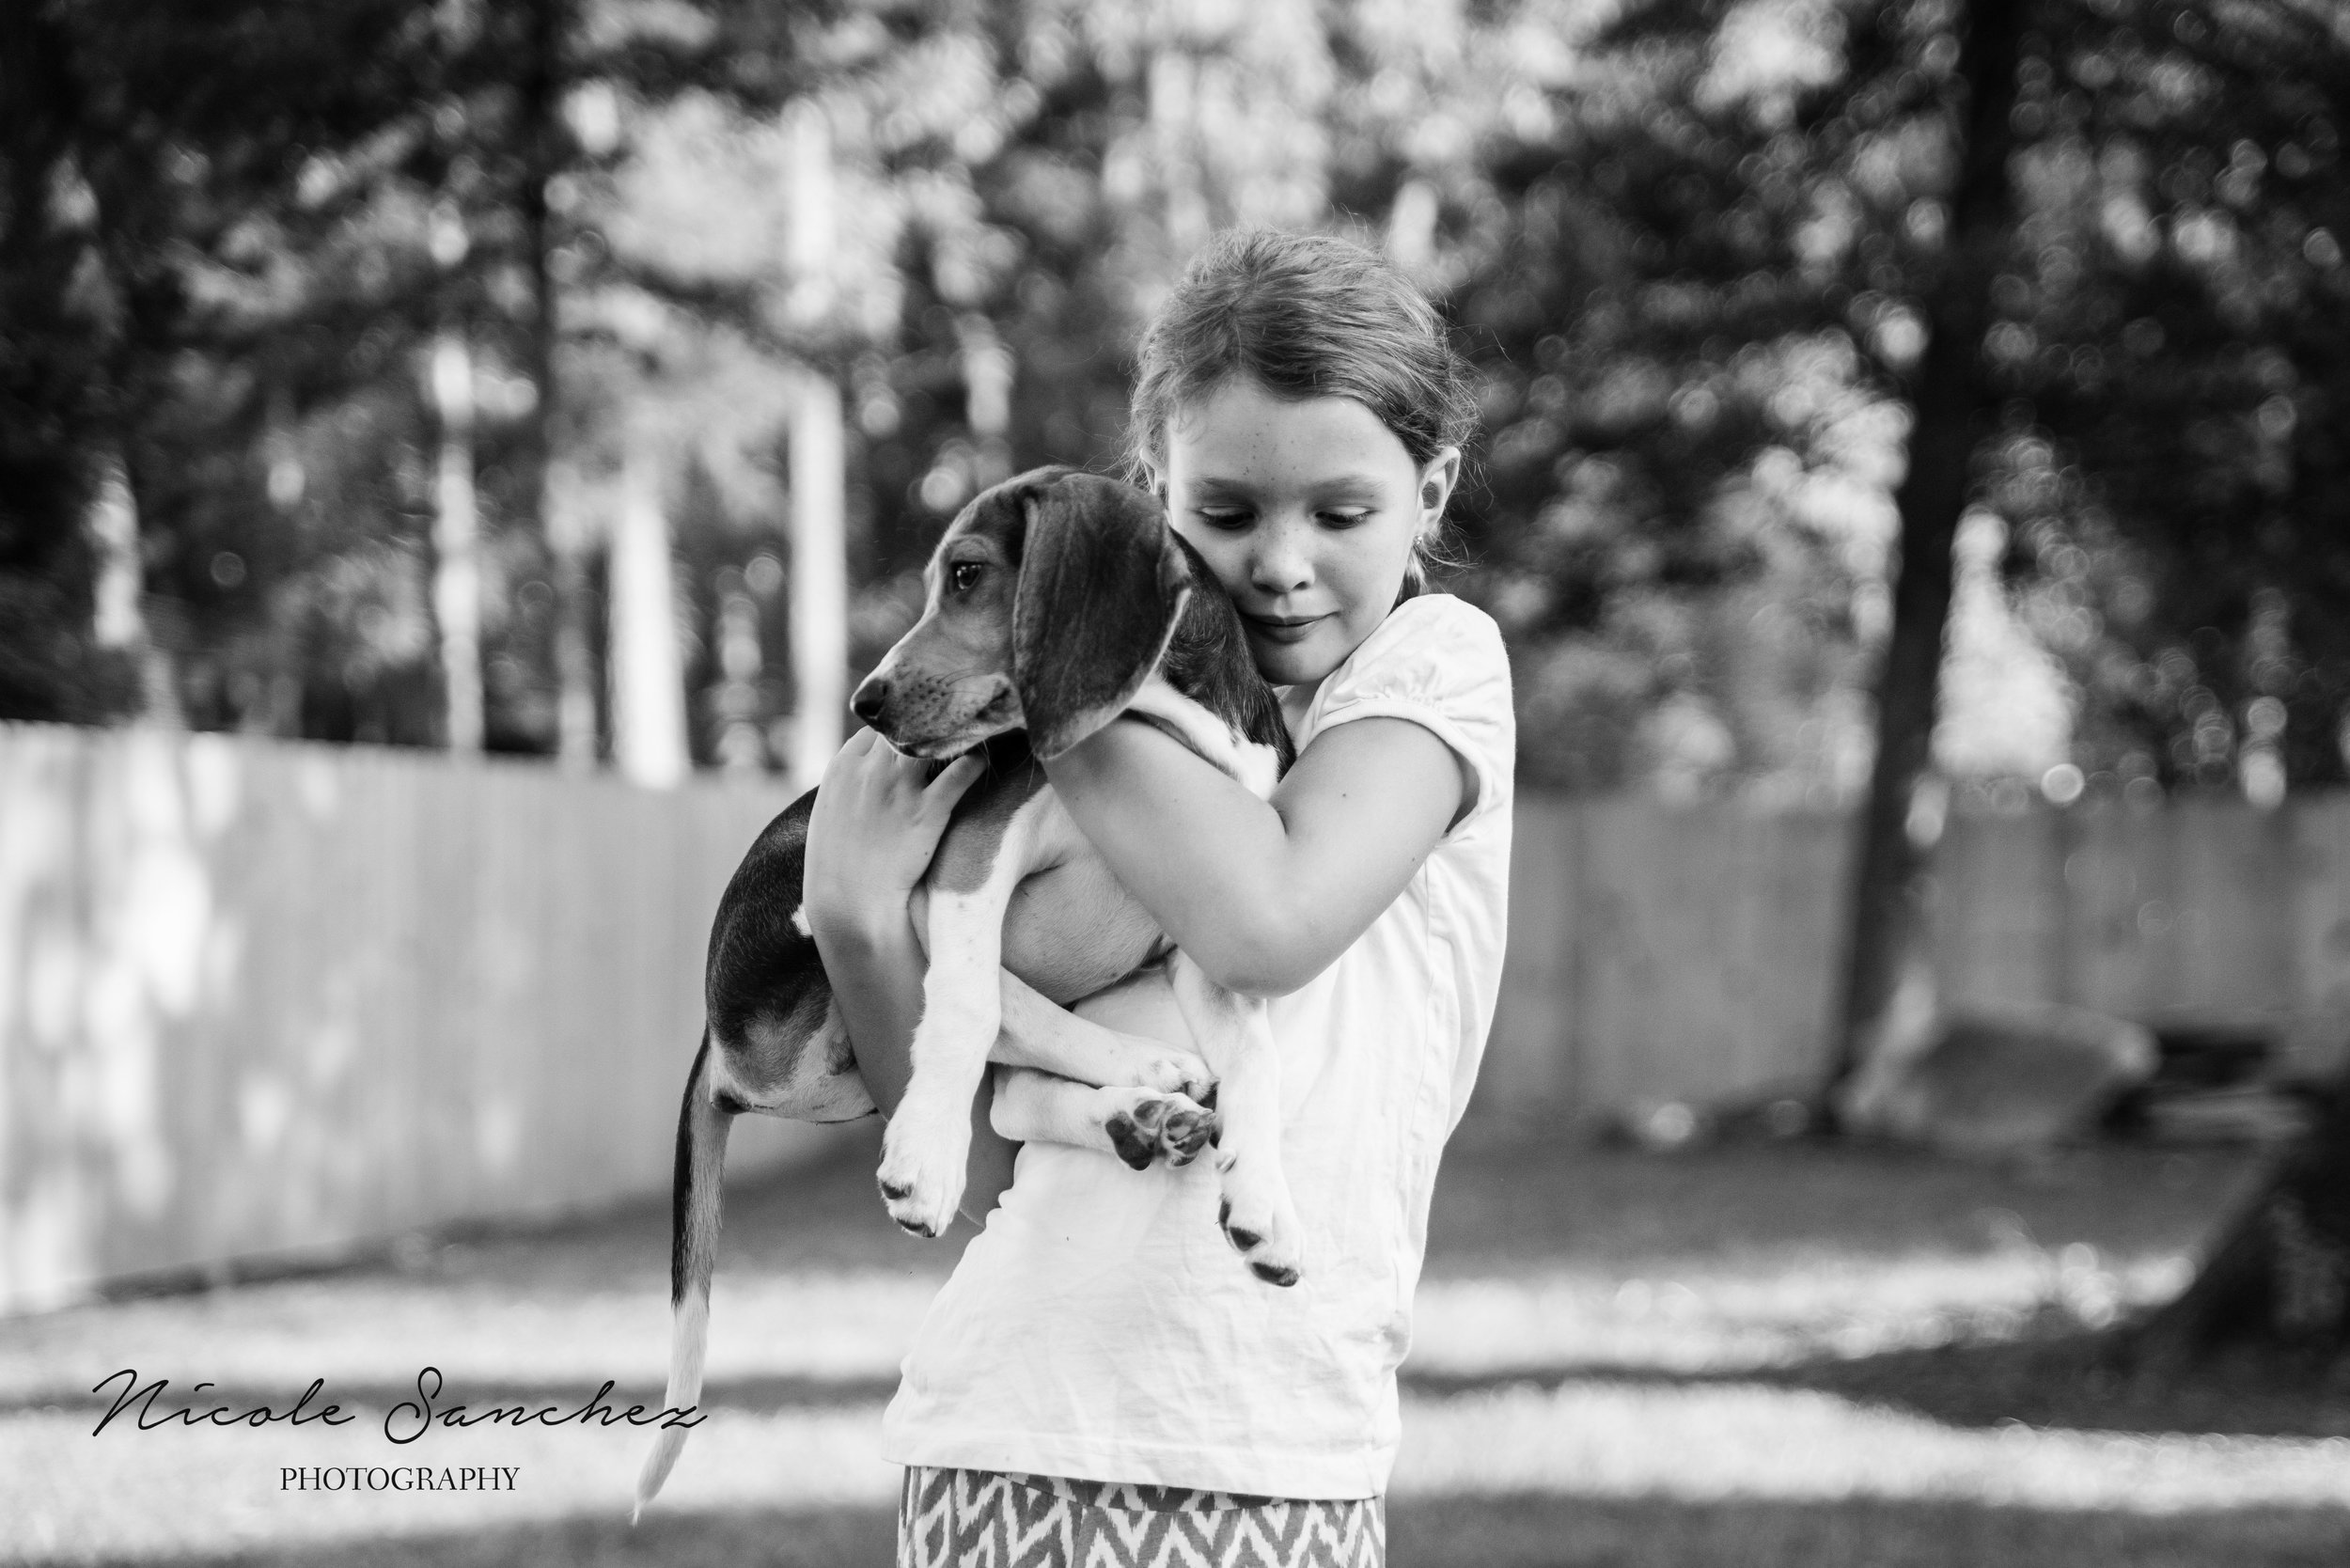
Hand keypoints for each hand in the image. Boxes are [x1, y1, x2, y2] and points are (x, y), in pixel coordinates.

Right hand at [803, 728, 985, 937]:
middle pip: (906, 725)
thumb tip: (870, 769)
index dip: (899, 729)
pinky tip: (986, 761)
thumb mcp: (830, 813)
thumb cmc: (839, 865)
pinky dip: (976, 763)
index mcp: (843, 768)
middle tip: (952, 722)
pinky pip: (960, 773)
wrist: (849, 906)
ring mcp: (899, 789)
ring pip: (934, 740)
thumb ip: (850, 784)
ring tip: (975, 733)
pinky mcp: (927, 812)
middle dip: (928, 723)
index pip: (878, 726)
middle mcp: (870, 771)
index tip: (917, 734)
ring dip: (954, 736)